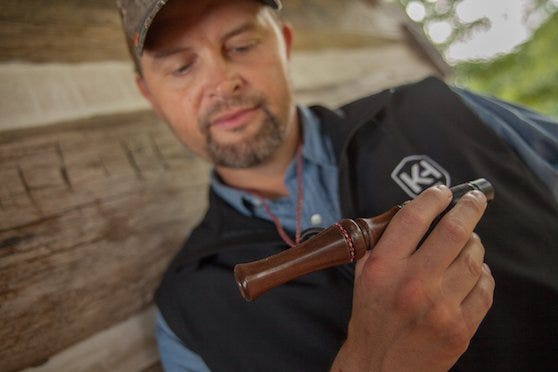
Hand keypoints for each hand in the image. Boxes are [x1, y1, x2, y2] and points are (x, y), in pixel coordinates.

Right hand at [331, 185, 494, 371]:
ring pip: (474, 258)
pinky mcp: (460, 327)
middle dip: (469, 207)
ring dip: (475, 244)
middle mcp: (413, 283)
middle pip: (454, 231)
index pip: (414, 217)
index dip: (433, 197)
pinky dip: (482, 275)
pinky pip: (485, 288)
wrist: (379, 364)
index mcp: (384, 267)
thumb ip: (384, 244)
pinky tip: (472, 273)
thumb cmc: (372, 316)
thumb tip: (415, 213)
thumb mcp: (363, 275)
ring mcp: (440, 307)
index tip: (442, 192)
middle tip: (474, 200)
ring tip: (468, 243)